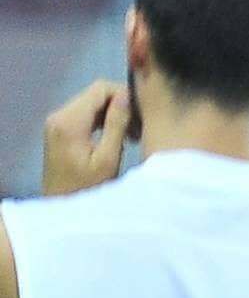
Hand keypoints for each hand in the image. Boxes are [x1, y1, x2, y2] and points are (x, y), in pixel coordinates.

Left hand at [41, 80, 134, 196]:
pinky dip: (103, 121)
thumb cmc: (87, 189)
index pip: (100, 88)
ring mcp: (57, 122)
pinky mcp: (59, 129)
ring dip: (114, 114)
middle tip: (139, 128)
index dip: (124, 94)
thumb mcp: (108, 159)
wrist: (61, 208)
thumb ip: (116, 125)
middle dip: (120, 105)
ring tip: (131, 136)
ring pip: (92, 104)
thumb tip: (126, 96)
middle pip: (95, 94)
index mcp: (69, 121)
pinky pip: (85, 115)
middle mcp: (59, 115)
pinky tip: (117, 137)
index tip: (141, 115)